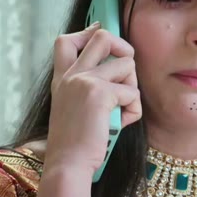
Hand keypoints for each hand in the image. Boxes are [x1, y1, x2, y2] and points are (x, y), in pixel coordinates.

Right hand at [44, 22, 141, 172]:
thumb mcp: (72, 107)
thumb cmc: (75, 142)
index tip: (100, 36)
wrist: (67, 163)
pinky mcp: (100, 93)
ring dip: (132, 88)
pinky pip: (133, 93)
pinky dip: (133, 111)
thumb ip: (85, 87)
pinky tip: (120, 123)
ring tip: (120, 109)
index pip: (66, 40)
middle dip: (123, 49)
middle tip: (125, 72)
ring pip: (127, 65)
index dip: (88, 33)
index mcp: (63, 78)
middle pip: (102, 36)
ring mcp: (85, 81)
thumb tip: (113, 68)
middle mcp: (72, 75)